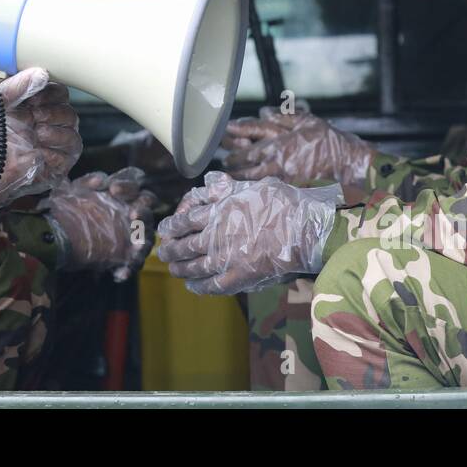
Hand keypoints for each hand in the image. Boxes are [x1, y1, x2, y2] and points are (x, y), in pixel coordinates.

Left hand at [0, 68, 81, 225]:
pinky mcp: (47, 170)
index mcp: (26, 108)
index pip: (55, 93)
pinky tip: (39, 150)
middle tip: (34, 114)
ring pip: (72, 134)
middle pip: (68, 112)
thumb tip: (40, 73)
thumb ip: (11, 88)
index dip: (51, 91)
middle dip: (55, 110)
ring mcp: (44, 149)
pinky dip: (57, 152)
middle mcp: (38, 127)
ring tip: (37, 132)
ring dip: (59, 130)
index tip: (35, 95)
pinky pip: (67, 158)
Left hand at [48, 167, 157, 280]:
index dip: (128, 186)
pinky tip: (119, 273)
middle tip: (133, 213)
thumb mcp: (78, 192)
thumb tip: (100, 180)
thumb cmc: (77, 208)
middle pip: (147, 211)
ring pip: (147, 239)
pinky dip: (128, 268)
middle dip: (142, 212)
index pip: (135, 186)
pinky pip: (133, 264)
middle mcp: (135, 215)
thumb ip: (88, 182)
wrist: (63, 236)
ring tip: (136, 247)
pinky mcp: (128, 258)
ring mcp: (135, 237)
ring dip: (142, 242)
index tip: (112, 189)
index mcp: (126, 195)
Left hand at [155, 172, 337, 294]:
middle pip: (184, 245)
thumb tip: (208, 180)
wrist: (303, 230)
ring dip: (180, 268)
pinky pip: (213, 285)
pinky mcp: (240, 277)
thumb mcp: (252, 186)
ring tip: (173, 269)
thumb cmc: (281, 204)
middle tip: (163, 252)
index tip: (164, 229)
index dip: (170, 226)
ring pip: (194, 266)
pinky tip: (192, 285)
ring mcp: (227, 258)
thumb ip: (227, 187)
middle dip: (170, 250)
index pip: (184, 220)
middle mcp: (217, 236)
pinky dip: (199, 286)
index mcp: (218, 212)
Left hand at [221, 110, 373, 187]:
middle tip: (225, 159)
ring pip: (253, 179)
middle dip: (232, 161)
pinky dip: (254, 190)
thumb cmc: (330, 141)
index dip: (234, 137)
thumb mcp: (309, 122)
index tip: (225, 136)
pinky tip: (247, 190)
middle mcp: (279, 161)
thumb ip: (284, 118)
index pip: (249, 139)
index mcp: (281, 142)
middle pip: (246, 162)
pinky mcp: (290, 191)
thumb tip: (263, 111)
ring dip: (238, 177)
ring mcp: (283, 178)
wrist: (350, 166)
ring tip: (229, 177)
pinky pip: (266, 191)